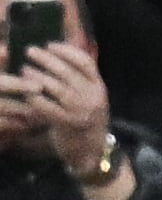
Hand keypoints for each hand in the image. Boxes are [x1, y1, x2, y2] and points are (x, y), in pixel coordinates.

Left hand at [16, 40, 110, 172]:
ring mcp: (81, 113)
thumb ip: (79, 78)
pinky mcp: (68, 125)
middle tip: (30, 51)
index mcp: (99, 88)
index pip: (85, 63)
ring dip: (38, 77)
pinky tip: (26, 94)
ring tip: (24, 70)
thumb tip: (58, 53)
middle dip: (47, 59)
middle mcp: (93, 99)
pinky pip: (48, 108)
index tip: (49, 45)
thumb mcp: (90, 98)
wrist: (91, 154)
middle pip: (68, 73)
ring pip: (57, 89)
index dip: (66, 51)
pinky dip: (35, 100)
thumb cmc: (85, 121)